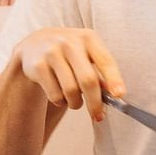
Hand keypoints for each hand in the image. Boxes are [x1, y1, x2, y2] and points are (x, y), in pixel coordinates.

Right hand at [10, 27, 125, 122]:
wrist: (35, 44)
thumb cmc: (70, 52)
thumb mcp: (87, 54)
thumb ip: (100, 71)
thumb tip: (114, 94)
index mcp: (88, 38)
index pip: (105, 61)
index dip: (114, 79)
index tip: (120, 95)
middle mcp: (70, 43)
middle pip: (88, 79)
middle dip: (95, 102)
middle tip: (98, 116)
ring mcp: (52, 53)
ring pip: (70, 90)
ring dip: (76, 103)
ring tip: (75, 101)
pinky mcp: (37, 66)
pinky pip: (54, 94)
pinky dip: (60, 102)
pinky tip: (60, 95)